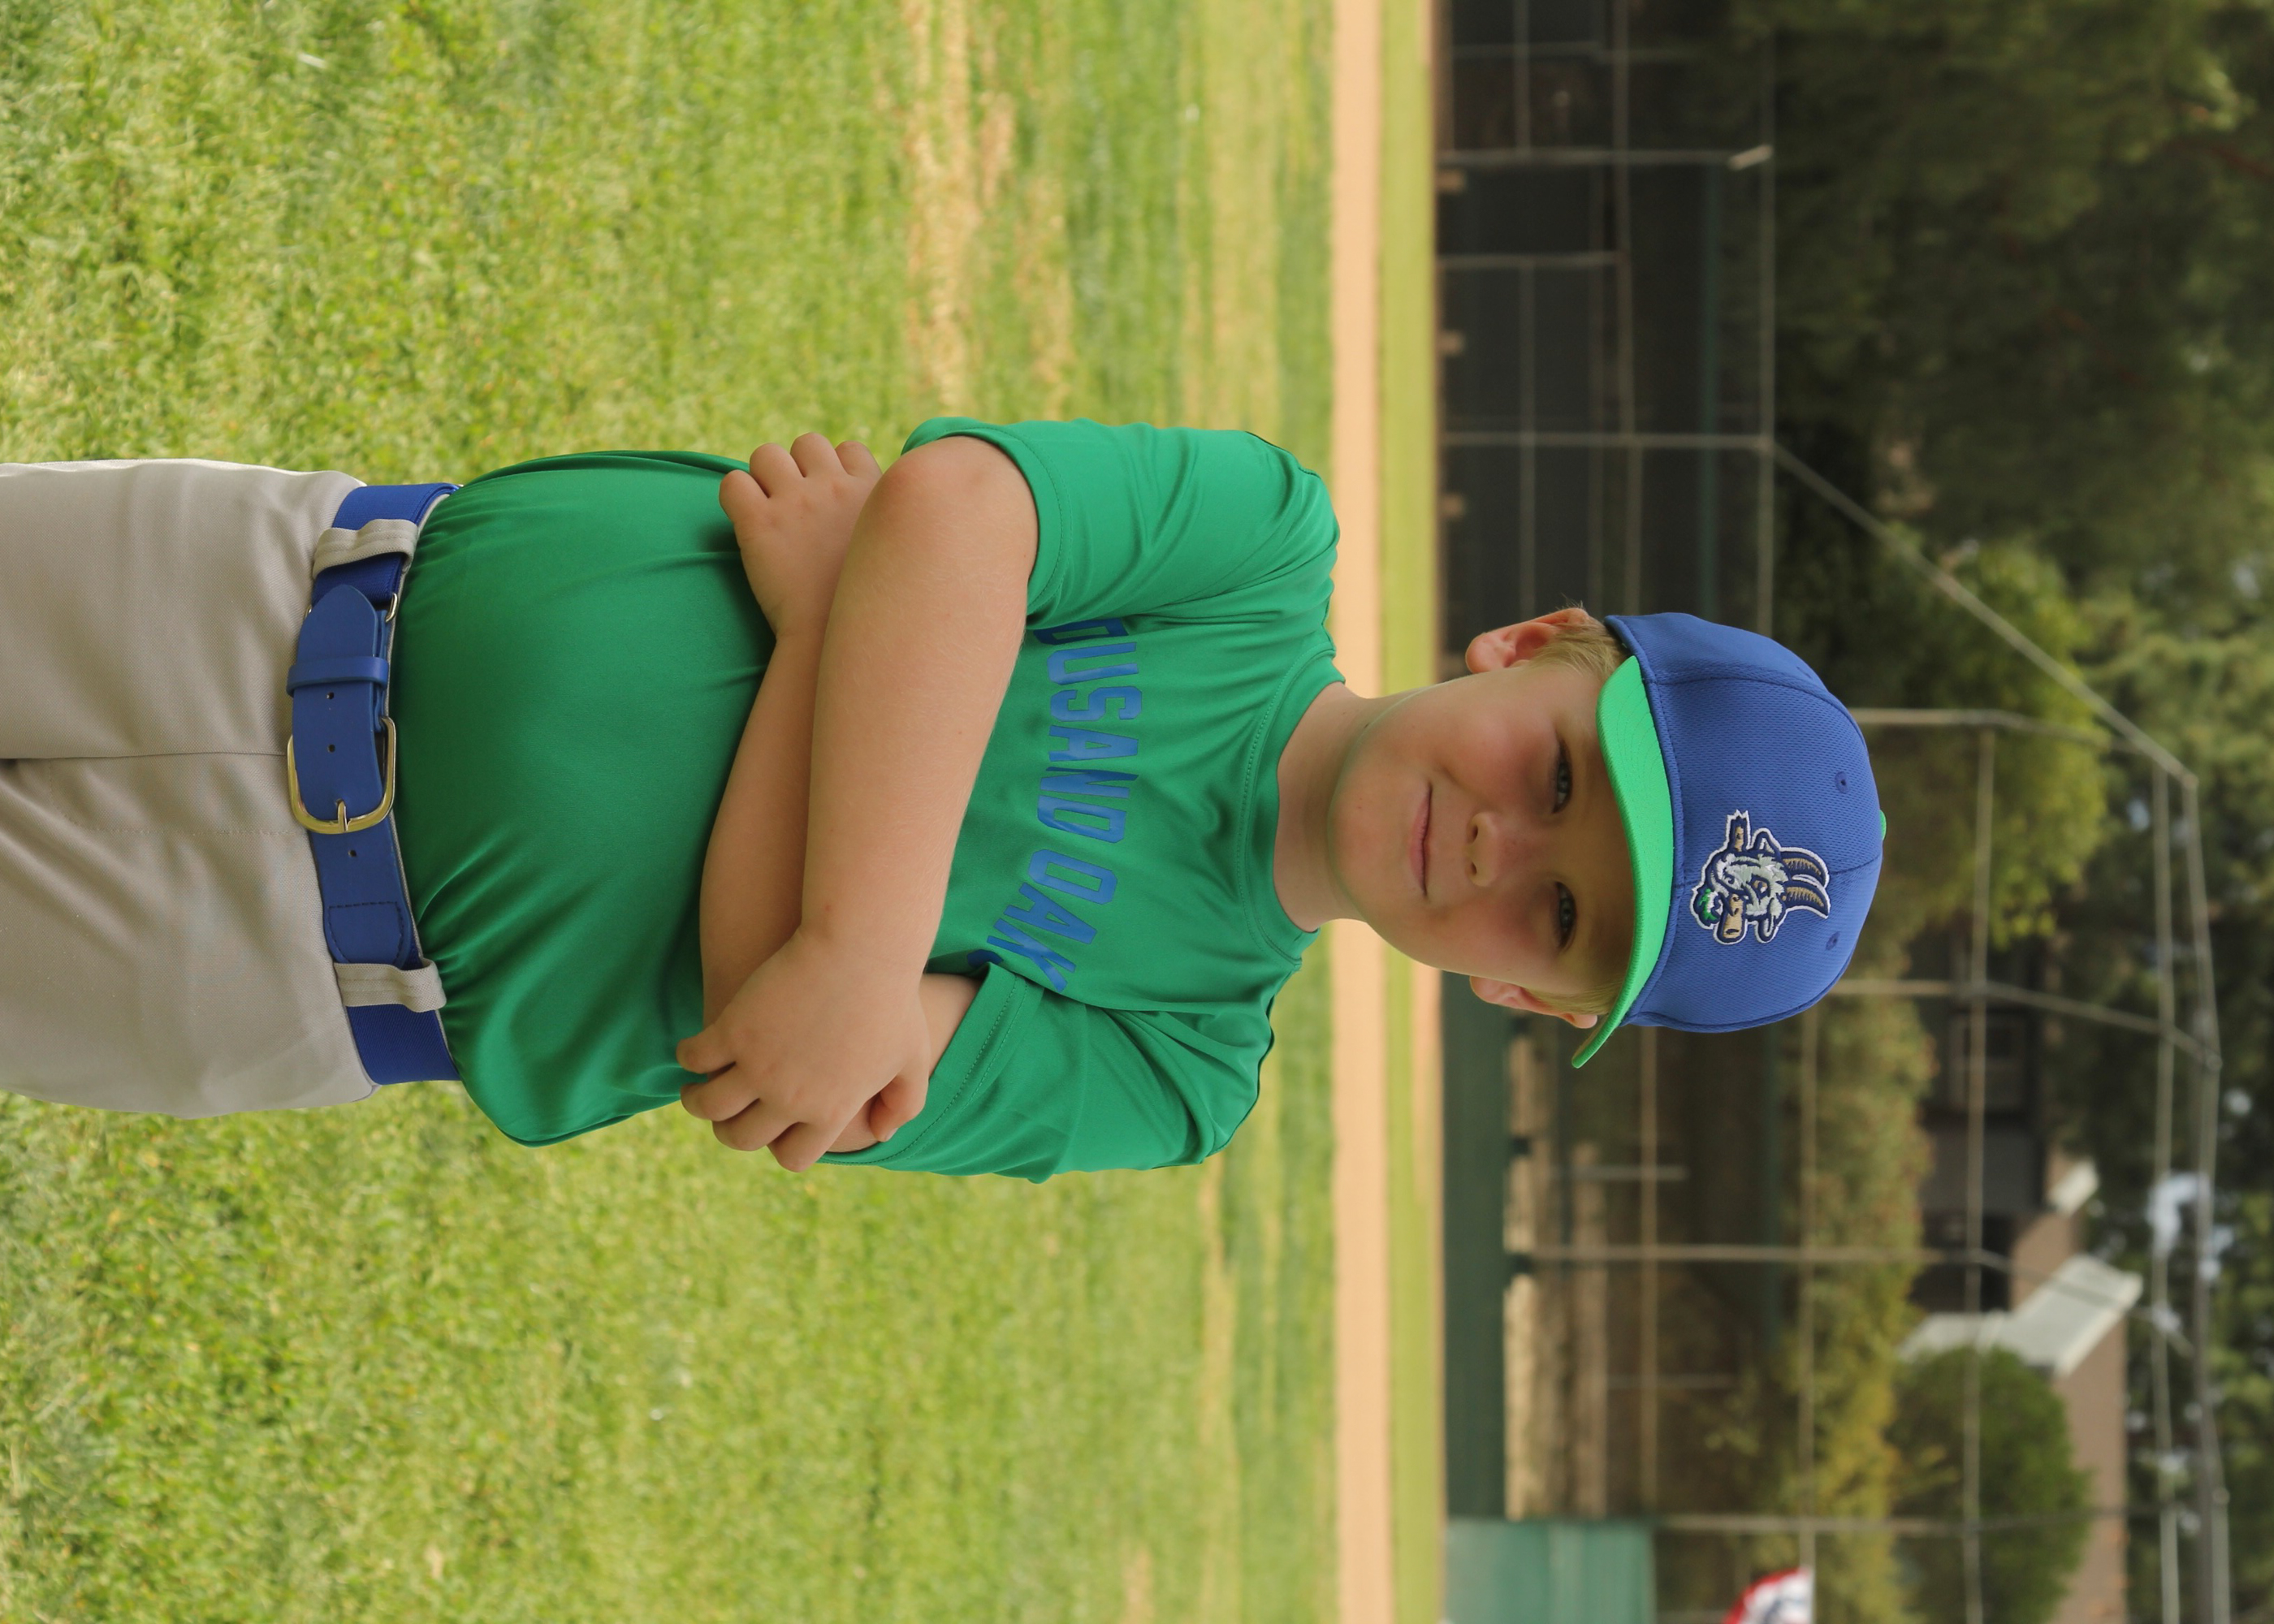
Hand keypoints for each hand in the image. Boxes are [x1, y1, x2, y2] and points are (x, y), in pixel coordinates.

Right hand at [675, 930, 931, 1169]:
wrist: (862, 948)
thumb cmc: (892, 999)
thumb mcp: (912, 1059)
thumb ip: (903, 1104)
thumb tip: (882, 1135)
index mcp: (832, 1111)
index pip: (793, 1157)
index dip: (780, 1147)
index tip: (771, 1131)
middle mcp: (791, 1099)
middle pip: (743, 1137)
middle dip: (730, 1132)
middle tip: (724, 1117)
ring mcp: (759, 1066)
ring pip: (709, 1106)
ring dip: (697, 1103)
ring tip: (695, 1091)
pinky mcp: (734, 1030)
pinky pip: (695, 1058)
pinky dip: (688, 1057)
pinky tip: (692, 1050)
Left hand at [720, 434, 882, 641]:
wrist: (832, 642)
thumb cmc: (863, 610)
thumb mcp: (893, 558)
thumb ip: (884, 528)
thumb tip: (877, 521)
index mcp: (872, 493)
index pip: (848, 449)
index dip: (833, 470)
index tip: (827, 500)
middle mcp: (834, 488)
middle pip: (807, 443)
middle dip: (796, 468)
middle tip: (792, 508)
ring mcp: (795, 502)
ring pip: (765, 454)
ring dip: (762, 478)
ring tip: (766, 515)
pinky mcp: (759, 523)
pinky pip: (732, 482)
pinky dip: (733, 498)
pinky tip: (744, 525)